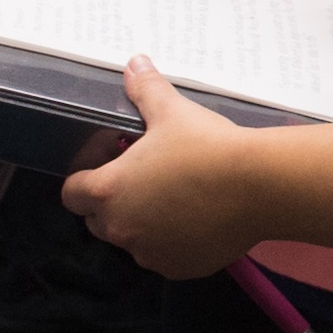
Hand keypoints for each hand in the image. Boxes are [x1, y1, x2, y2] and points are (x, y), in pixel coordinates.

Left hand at [58, 58, 268, 276]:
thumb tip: (134, 63)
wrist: (259, 186)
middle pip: (99, 219)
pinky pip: (165, 255)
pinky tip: (197, 216)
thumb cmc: (207, 146)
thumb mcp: (171, 110)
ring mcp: (151, 253)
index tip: (112, 155)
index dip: (87, 171)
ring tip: (174, 193)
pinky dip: (173, 240)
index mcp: (109, 192)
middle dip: (113, 198)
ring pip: (134, 238)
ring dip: (143, 220)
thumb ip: (145, 89)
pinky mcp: (181, 268)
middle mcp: (122, 229)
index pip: (72, 192)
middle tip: (143, 172)